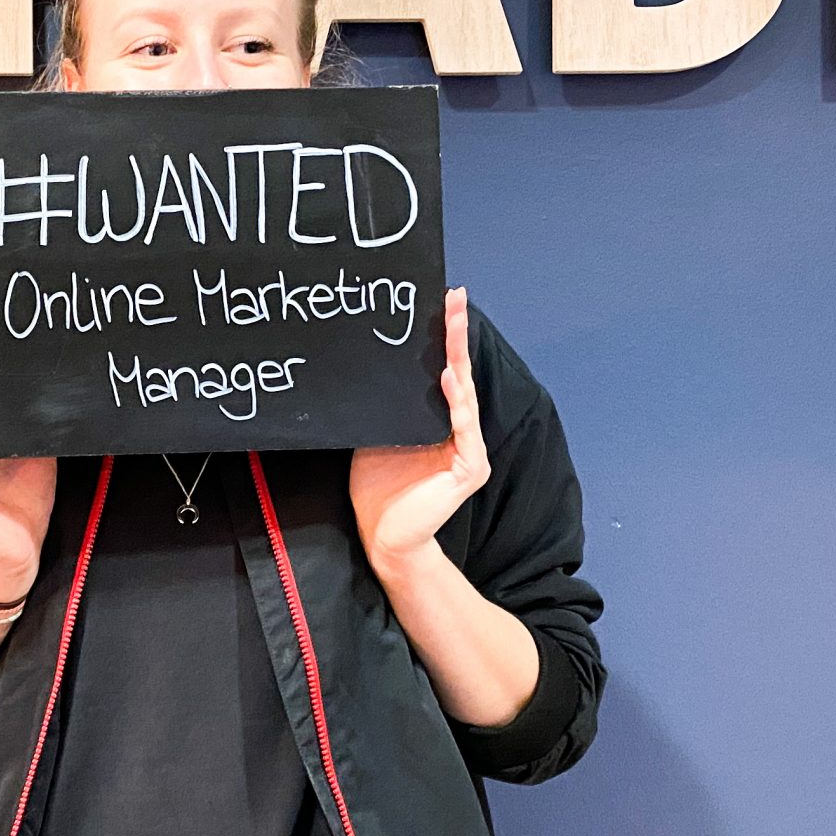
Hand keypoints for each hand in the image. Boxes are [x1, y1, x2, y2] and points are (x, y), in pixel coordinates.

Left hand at [350, 286, 489, 575]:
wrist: (383, 536)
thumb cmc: (379, 489)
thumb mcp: (377, 434)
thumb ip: (384, 406)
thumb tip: (366, 365)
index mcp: (440, 422)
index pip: (446, 373)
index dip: (445, 339)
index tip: (444, 302)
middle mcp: (461, 433)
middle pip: (461, 375)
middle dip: (457, 335)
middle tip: (455, 299)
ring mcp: (469, 451)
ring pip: (466, 396)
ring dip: (459, 359)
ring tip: (454, 325)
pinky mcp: (469, 470)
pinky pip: (464, 430)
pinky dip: (458, 403)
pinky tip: (450, 378)